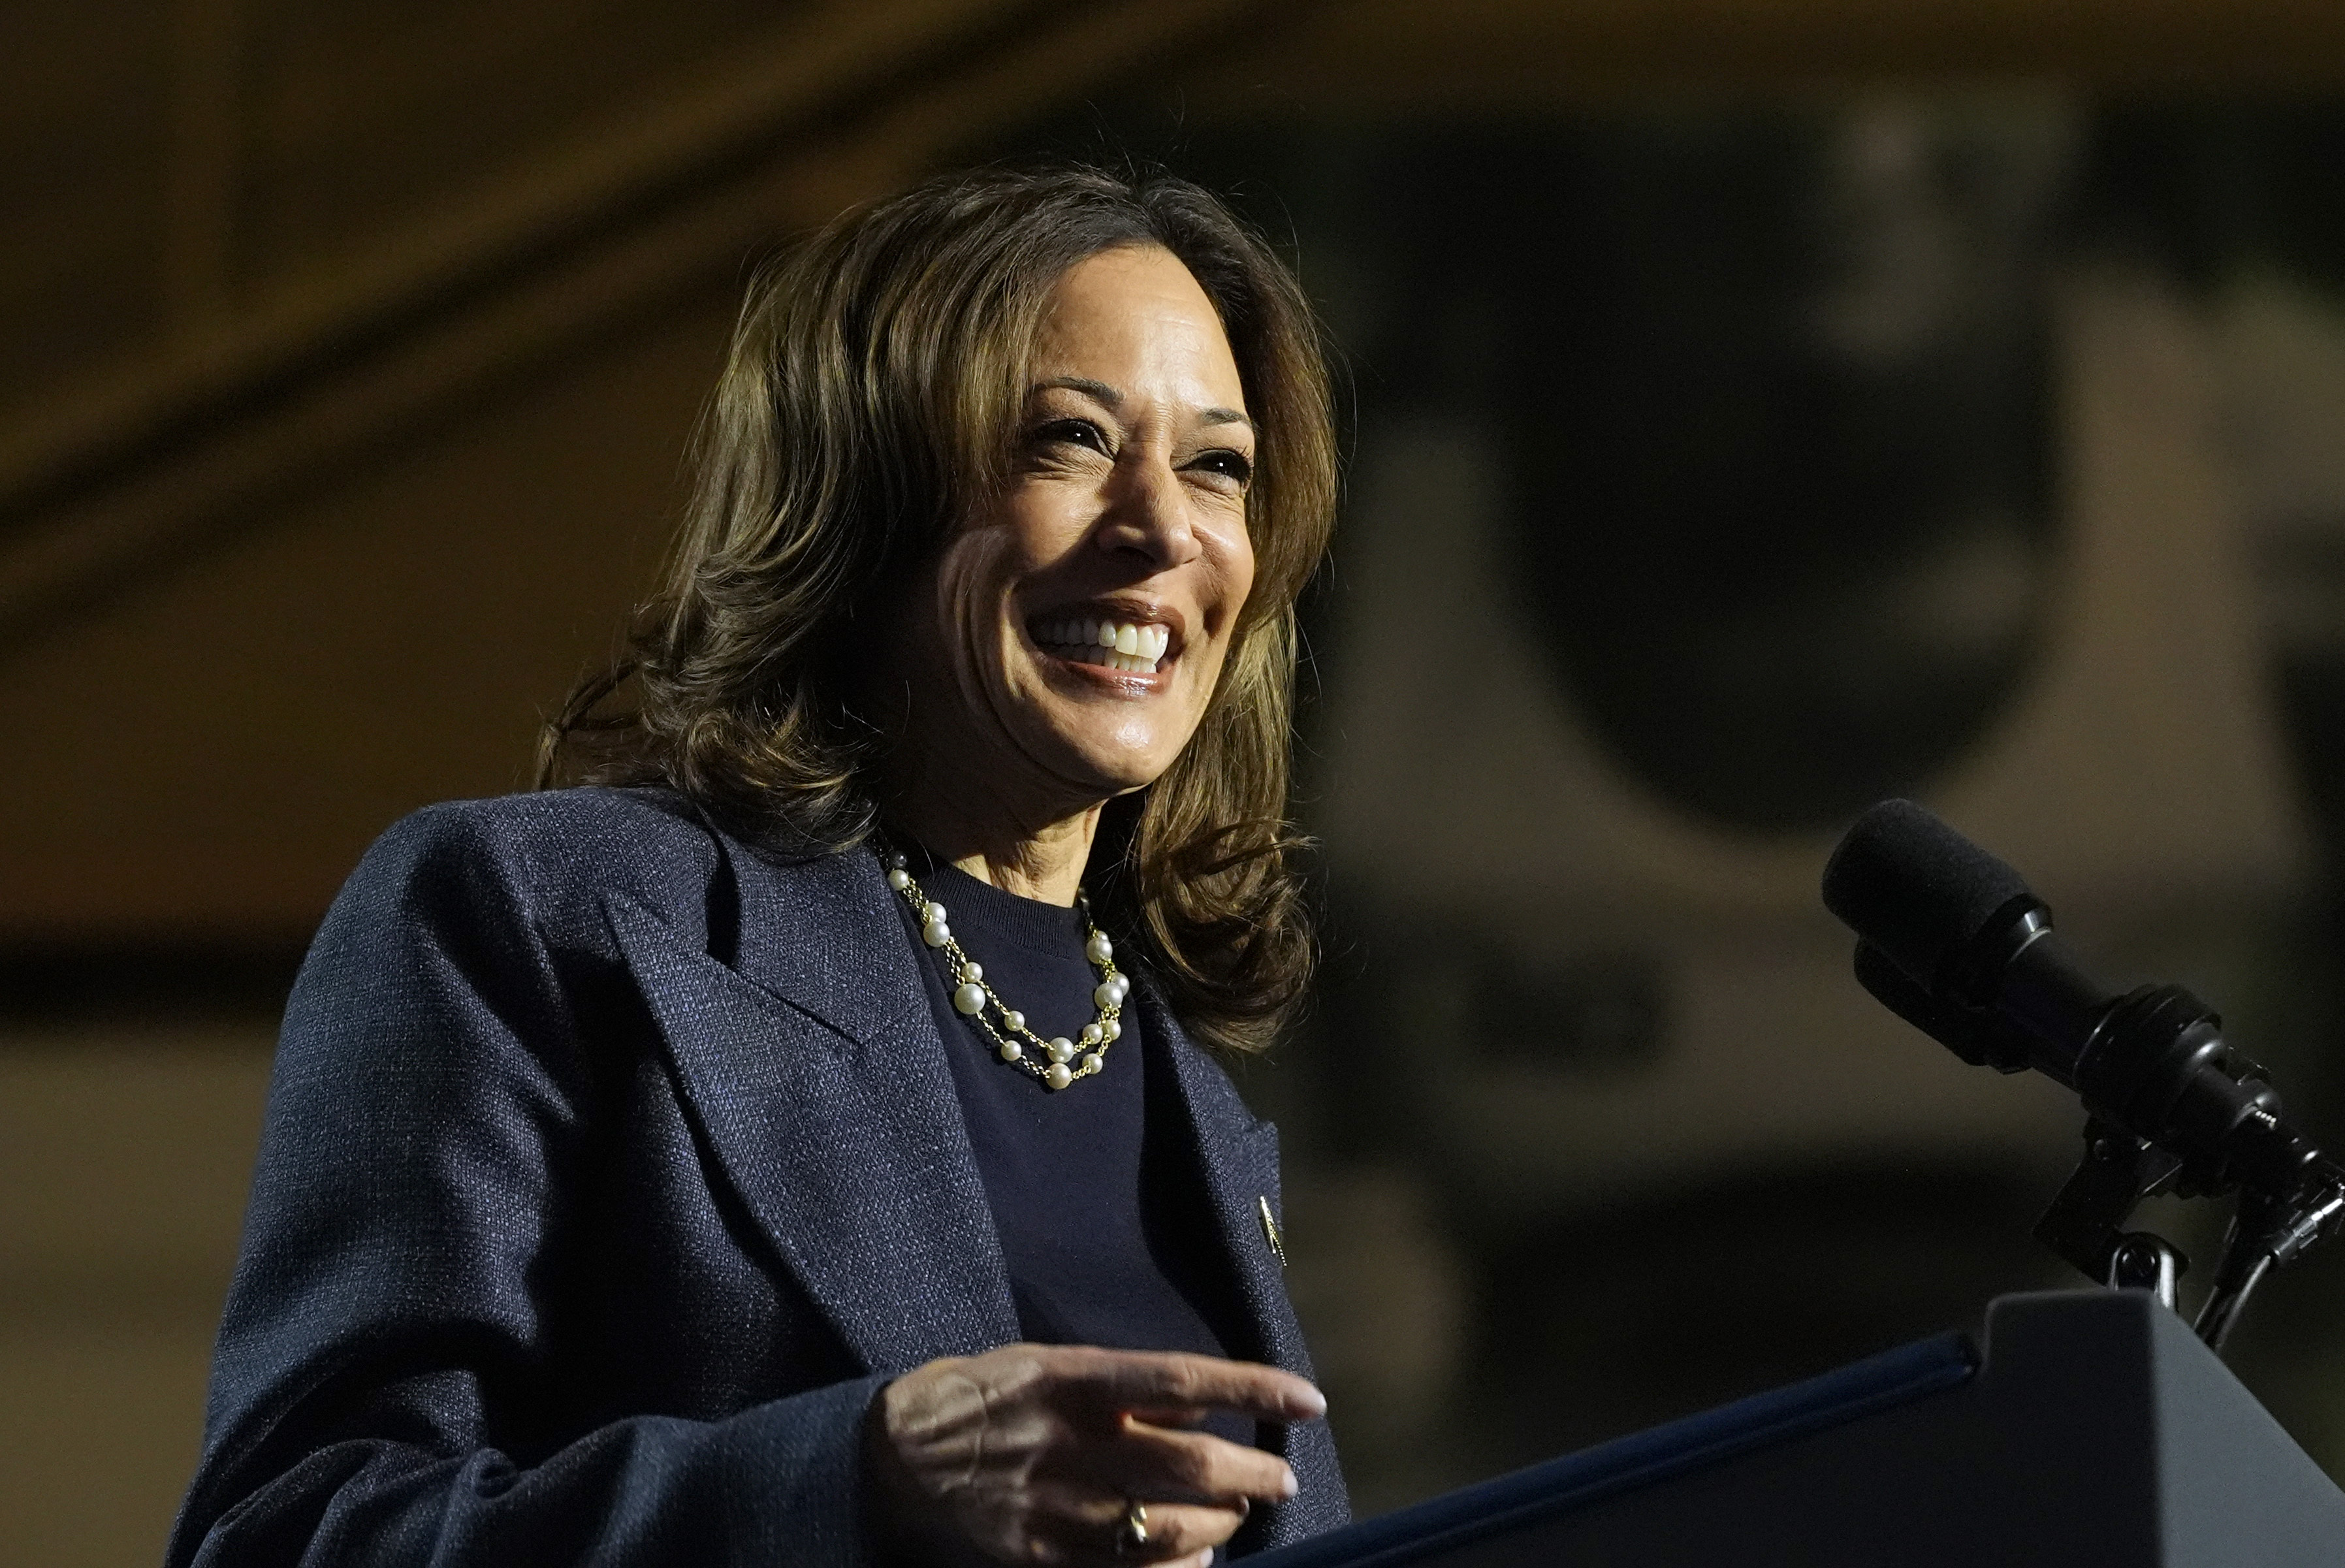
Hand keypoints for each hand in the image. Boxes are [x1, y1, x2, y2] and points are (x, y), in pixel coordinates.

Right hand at [861, 1343, 1324, 1565]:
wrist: (898, 1454)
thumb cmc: (989, 1397)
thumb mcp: (1053, 1364)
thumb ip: (1127, 1385)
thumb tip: (1205, 1400)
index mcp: (1076, 1379)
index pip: (1186, 1379)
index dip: (1254, 1388)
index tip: (1309, 1400)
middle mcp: (1072, 1441)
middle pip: (1191, 1465)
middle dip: (1252, 1475)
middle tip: (1278, 1477)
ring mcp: (1057, 1506)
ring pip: (1169, 1530)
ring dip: (1221, 1526)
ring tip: (1234, 1514)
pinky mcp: (1043, 1556)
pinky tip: (1194, 1560)